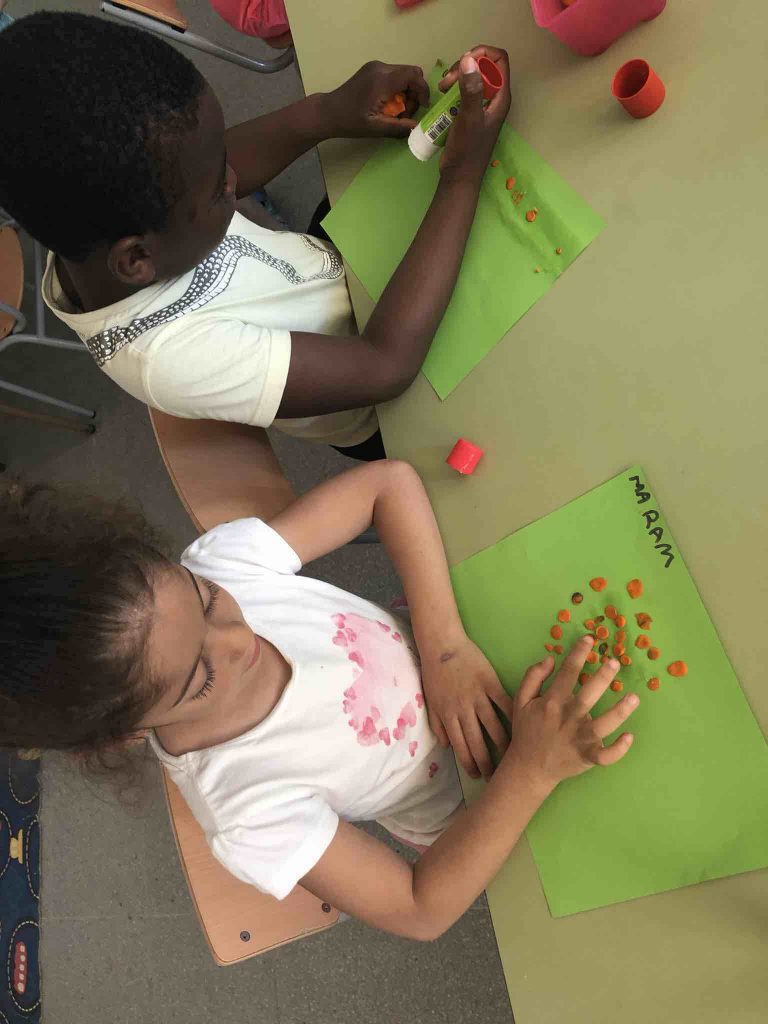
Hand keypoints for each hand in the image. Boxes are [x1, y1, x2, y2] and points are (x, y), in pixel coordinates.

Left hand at [322, 61, 429, 139]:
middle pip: (411, 73)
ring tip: (396, 111)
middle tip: (406, 112)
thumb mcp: (376, 128)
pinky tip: (388, 103)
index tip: (422, 107)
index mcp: (382, 80)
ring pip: (403, 74)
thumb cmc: (350, 121)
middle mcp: (381, 67)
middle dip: (415, 93)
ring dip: (406, 92)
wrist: (328, 112)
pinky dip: (397, 89)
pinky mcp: (372, 69)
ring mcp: (376, 66)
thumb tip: (418, 127)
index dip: (423, 91)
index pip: (414, 76)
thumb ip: (399, 127)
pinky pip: (394, 75)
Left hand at [421, 634, 515, 779]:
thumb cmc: (434, 671)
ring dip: (502, 745)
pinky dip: (513, 716)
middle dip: (487, 762)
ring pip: (494, 726)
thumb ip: (436, 723)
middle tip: (496, 775)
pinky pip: (504, 703)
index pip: (460, 746)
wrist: (442, 644)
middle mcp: (463, 710)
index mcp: (447, 715)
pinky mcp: (491, 683)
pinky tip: (522, 727)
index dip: (469, 763)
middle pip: (477, 741)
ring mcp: (478, 696)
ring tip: (511, 757)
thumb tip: (445, 745)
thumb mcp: (430, 699)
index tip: (477, 775)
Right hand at [437, 46, 510, 183]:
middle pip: (484, 67)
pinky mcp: (470, 113)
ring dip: (456, 77)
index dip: (483, 54)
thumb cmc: (467, 150)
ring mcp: (482, 106)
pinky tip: (442, 96)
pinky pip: (464, 92)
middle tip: (447, 82)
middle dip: (464, 67)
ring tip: (441, 89)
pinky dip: (453, 89)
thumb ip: (471, 89)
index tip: (463, 63)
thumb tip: (469, 59)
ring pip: (472, 78)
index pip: (499, 60)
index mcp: (501, 97)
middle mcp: (494, 99)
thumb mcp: (469, 118)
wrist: (459, 177)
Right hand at [502, 636, 637, 795]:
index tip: (590, 638)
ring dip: (619, 711)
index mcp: (552, 702)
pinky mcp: (587, 757)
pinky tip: (629, 737)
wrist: (528, 768)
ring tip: (634, 698)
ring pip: (603, 725)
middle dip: (602, 678)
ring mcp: (579, 739)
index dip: (578, 653)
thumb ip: (533, 677)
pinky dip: (618, 748)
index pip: (568, 672)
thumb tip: (550, 658)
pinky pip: (606, 756)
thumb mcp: (521, 701)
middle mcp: (568, 718)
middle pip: (588, 695)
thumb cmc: (527, 731)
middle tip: (614, 662)